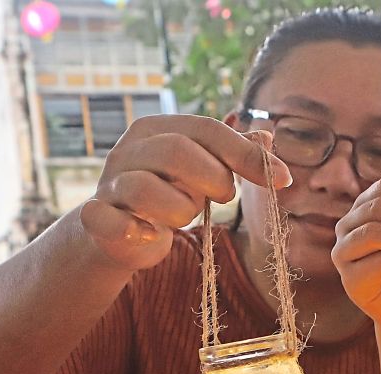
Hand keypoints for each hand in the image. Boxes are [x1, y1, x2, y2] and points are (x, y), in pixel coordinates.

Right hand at [78, 115, 290, 271]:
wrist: (115, 235)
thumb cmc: (165, 198)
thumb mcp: (202, 173)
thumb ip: (232, 155)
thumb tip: (268, 136)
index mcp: (156, 129)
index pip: (207, 130)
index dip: (247, 155)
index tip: (284, 180)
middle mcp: (128, 149)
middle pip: (177, 151)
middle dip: (213, 179)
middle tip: (223, 197)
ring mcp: (109, 183)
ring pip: (146, 189)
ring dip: (178, 210)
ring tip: (182, 218)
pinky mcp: (95, 217)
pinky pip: (111, 221)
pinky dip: (137, 232)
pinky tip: (150, 237)